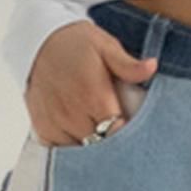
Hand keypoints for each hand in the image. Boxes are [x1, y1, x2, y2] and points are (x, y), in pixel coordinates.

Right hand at [26, 20, 158, 145]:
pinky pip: (59, 149)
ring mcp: (54, 122)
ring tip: (97, 129)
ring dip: (90, 144)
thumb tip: (152, 67)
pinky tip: (77, 132)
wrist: (38, 40)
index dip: (126, 132)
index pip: (117, 132)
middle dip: (110, 140)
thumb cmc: (77, 43)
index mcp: (93, 96)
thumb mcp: (106, 46)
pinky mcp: (41, 126)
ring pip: (80, 150)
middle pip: (100, 145)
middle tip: (114, 128)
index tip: (130, 127)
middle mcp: (72, 113)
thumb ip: (128, 65)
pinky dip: (70, 145)